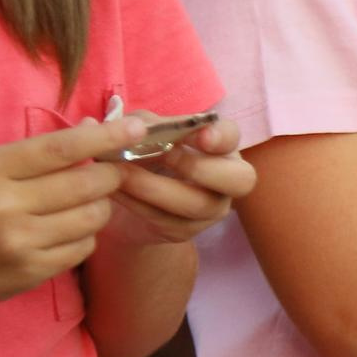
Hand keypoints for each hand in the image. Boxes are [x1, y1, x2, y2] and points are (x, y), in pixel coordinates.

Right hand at [0, 116, 141, 323]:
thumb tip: (95, 127)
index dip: (107, 136)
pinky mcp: (30, 272)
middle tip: (112, 173)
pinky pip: (82, 248)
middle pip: (88, 184)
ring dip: (100, 208)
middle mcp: (3, 205)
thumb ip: (37, 152)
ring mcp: (18, 242)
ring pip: (92, 217)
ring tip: (84, 204)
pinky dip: (85, 236)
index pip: (63, 148)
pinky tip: (66, 231)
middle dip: (111, 176)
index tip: (138, 127)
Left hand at [102, 119, 254, 249]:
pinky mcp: (186, 231)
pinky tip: (116, 191)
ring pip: (198, 204)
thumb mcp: (145, 134)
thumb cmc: (146, 156)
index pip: (233, 137)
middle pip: (240, 179)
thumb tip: (132, 125)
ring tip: (121, 174)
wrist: (132, 199)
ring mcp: (211, 209)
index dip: (220, 136)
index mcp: (221, 147)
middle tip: (163, 155)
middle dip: (201, 166)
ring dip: (156, 187)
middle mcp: (227, 179)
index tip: (200, 134)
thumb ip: (143, 125)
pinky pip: (167, 220)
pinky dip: (138, 203)